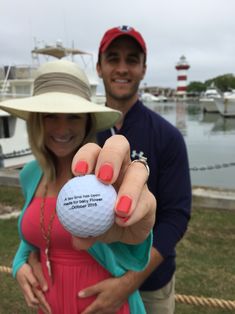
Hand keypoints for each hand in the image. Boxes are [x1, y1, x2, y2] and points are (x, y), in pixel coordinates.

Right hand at [16, 253, 50, 313]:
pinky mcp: (26, 290)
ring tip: (46, 309)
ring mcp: (26, 291)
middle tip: (50, 312)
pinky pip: (31, 299)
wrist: (18, 266)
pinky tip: (40, 302)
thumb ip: (36, 281)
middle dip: (43, 308)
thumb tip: (44, 289)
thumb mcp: (29, 274)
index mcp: (27, 288)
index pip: (36, 300)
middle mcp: (26, 292)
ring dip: (39, 306)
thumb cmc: (25, 269)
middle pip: (35, 303)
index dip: (43, 305)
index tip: (49, 309)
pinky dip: (36, 302)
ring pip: (31, 302)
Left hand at [71, 135, 155, 249]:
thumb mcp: (85, 226)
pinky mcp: (150, 198)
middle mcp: (120, 166)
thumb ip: (80, 230)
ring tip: (118, 210)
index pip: (92, 151)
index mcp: (98, 166)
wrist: (120, 232)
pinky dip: (135, 211)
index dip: (85, 156)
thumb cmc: (97, 219)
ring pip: (139, 170)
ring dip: (129, 188)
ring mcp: (137, 180)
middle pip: (119, 144)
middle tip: (104, 178)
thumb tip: (76, 240)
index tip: (78, 173)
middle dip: (111, 156)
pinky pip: (147, 200)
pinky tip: (124, 222)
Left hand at [78, 276, 129, 313]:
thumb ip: (89, 291)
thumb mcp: (100, 286)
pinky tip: (104, 312)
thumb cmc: (113, 284)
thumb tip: (79, 295)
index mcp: (99, 304)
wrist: (127, 285)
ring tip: (94, 312)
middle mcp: (105, 309)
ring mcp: (111, 310)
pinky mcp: (116, 309)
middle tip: (86, 313)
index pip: (88, 312)